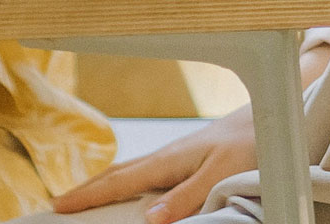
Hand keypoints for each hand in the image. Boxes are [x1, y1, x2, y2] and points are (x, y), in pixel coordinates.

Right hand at [52, 106, 256, 219]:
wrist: (270, 117)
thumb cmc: (250, 145)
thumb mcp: (220, 176)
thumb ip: (185, 198)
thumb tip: (148, 221)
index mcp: (168, 162)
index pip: (118, 182)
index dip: (88, 196)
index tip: (58, 207)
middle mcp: (165, 157)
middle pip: (116, 174)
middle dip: (86, 189)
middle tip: (59, 205)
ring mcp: (174, 155)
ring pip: (128, 171)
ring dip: (103, 184)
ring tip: (84, 196)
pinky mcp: (185, 156)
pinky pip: (144, 170)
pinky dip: (124, 179)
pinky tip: (129, 186)